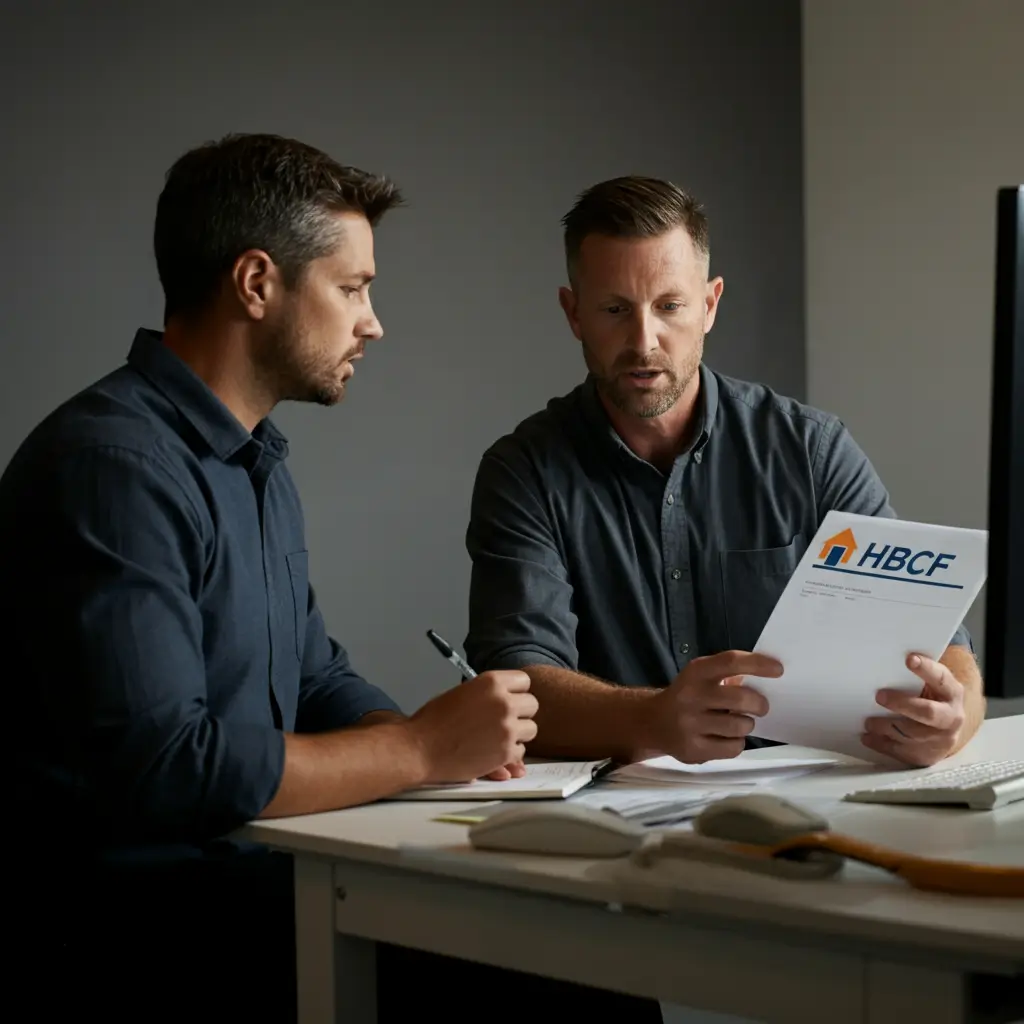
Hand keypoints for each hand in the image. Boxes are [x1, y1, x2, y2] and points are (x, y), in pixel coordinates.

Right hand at [407, 671, 538, 782]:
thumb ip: (489, 694)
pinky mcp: (506, 752)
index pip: (524, 681)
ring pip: (531, 729)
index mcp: (491, 682)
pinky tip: (491, 752)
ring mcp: (507, 727)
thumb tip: (511, 699)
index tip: (510, 699)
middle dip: (520, 713)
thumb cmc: (434, 721)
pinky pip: (521, 752)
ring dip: (518, 734)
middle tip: (503, 721)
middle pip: (532, 704)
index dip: (516, 692)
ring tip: (496, 737)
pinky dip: (510, 755)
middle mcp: (503, 702)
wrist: (419, 748)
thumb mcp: (463, 693)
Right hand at [645, 650, 782, 762]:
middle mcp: (690, 696)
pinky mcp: (693, 750)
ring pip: (740, 726)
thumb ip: (727, 674)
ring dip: (746, 724)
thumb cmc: (688, 695)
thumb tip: (766, 677)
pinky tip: (725, 737)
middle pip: (740, 698)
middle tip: (760, 707)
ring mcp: (690, 725)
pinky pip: (733, 747)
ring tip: (737, 722)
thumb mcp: (700, 677)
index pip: (730, 662)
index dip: (757, 664)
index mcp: (695, 673)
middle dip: (759, 704)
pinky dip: (736, 742)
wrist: (653, 723)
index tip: (778, 670)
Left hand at [862, 653, 964, 765]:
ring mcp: (940, 739)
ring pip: (911, 734)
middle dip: (902, 704)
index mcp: (952, 693)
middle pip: (928, 712)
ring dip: (886, 726)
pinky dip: (881, 744)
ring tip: (868, 721)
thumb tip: (885, 658)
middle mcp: (951, 717)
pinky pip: (901, 751)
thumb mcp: (932, 686)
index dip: (926, 669)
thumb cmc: (931, 699)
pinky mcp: (927, 756)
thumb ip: (915, 677)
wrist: (946, 731)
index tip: (909, 659)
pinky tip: (868, 737)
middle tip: (879, 696)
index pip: (941, 679)